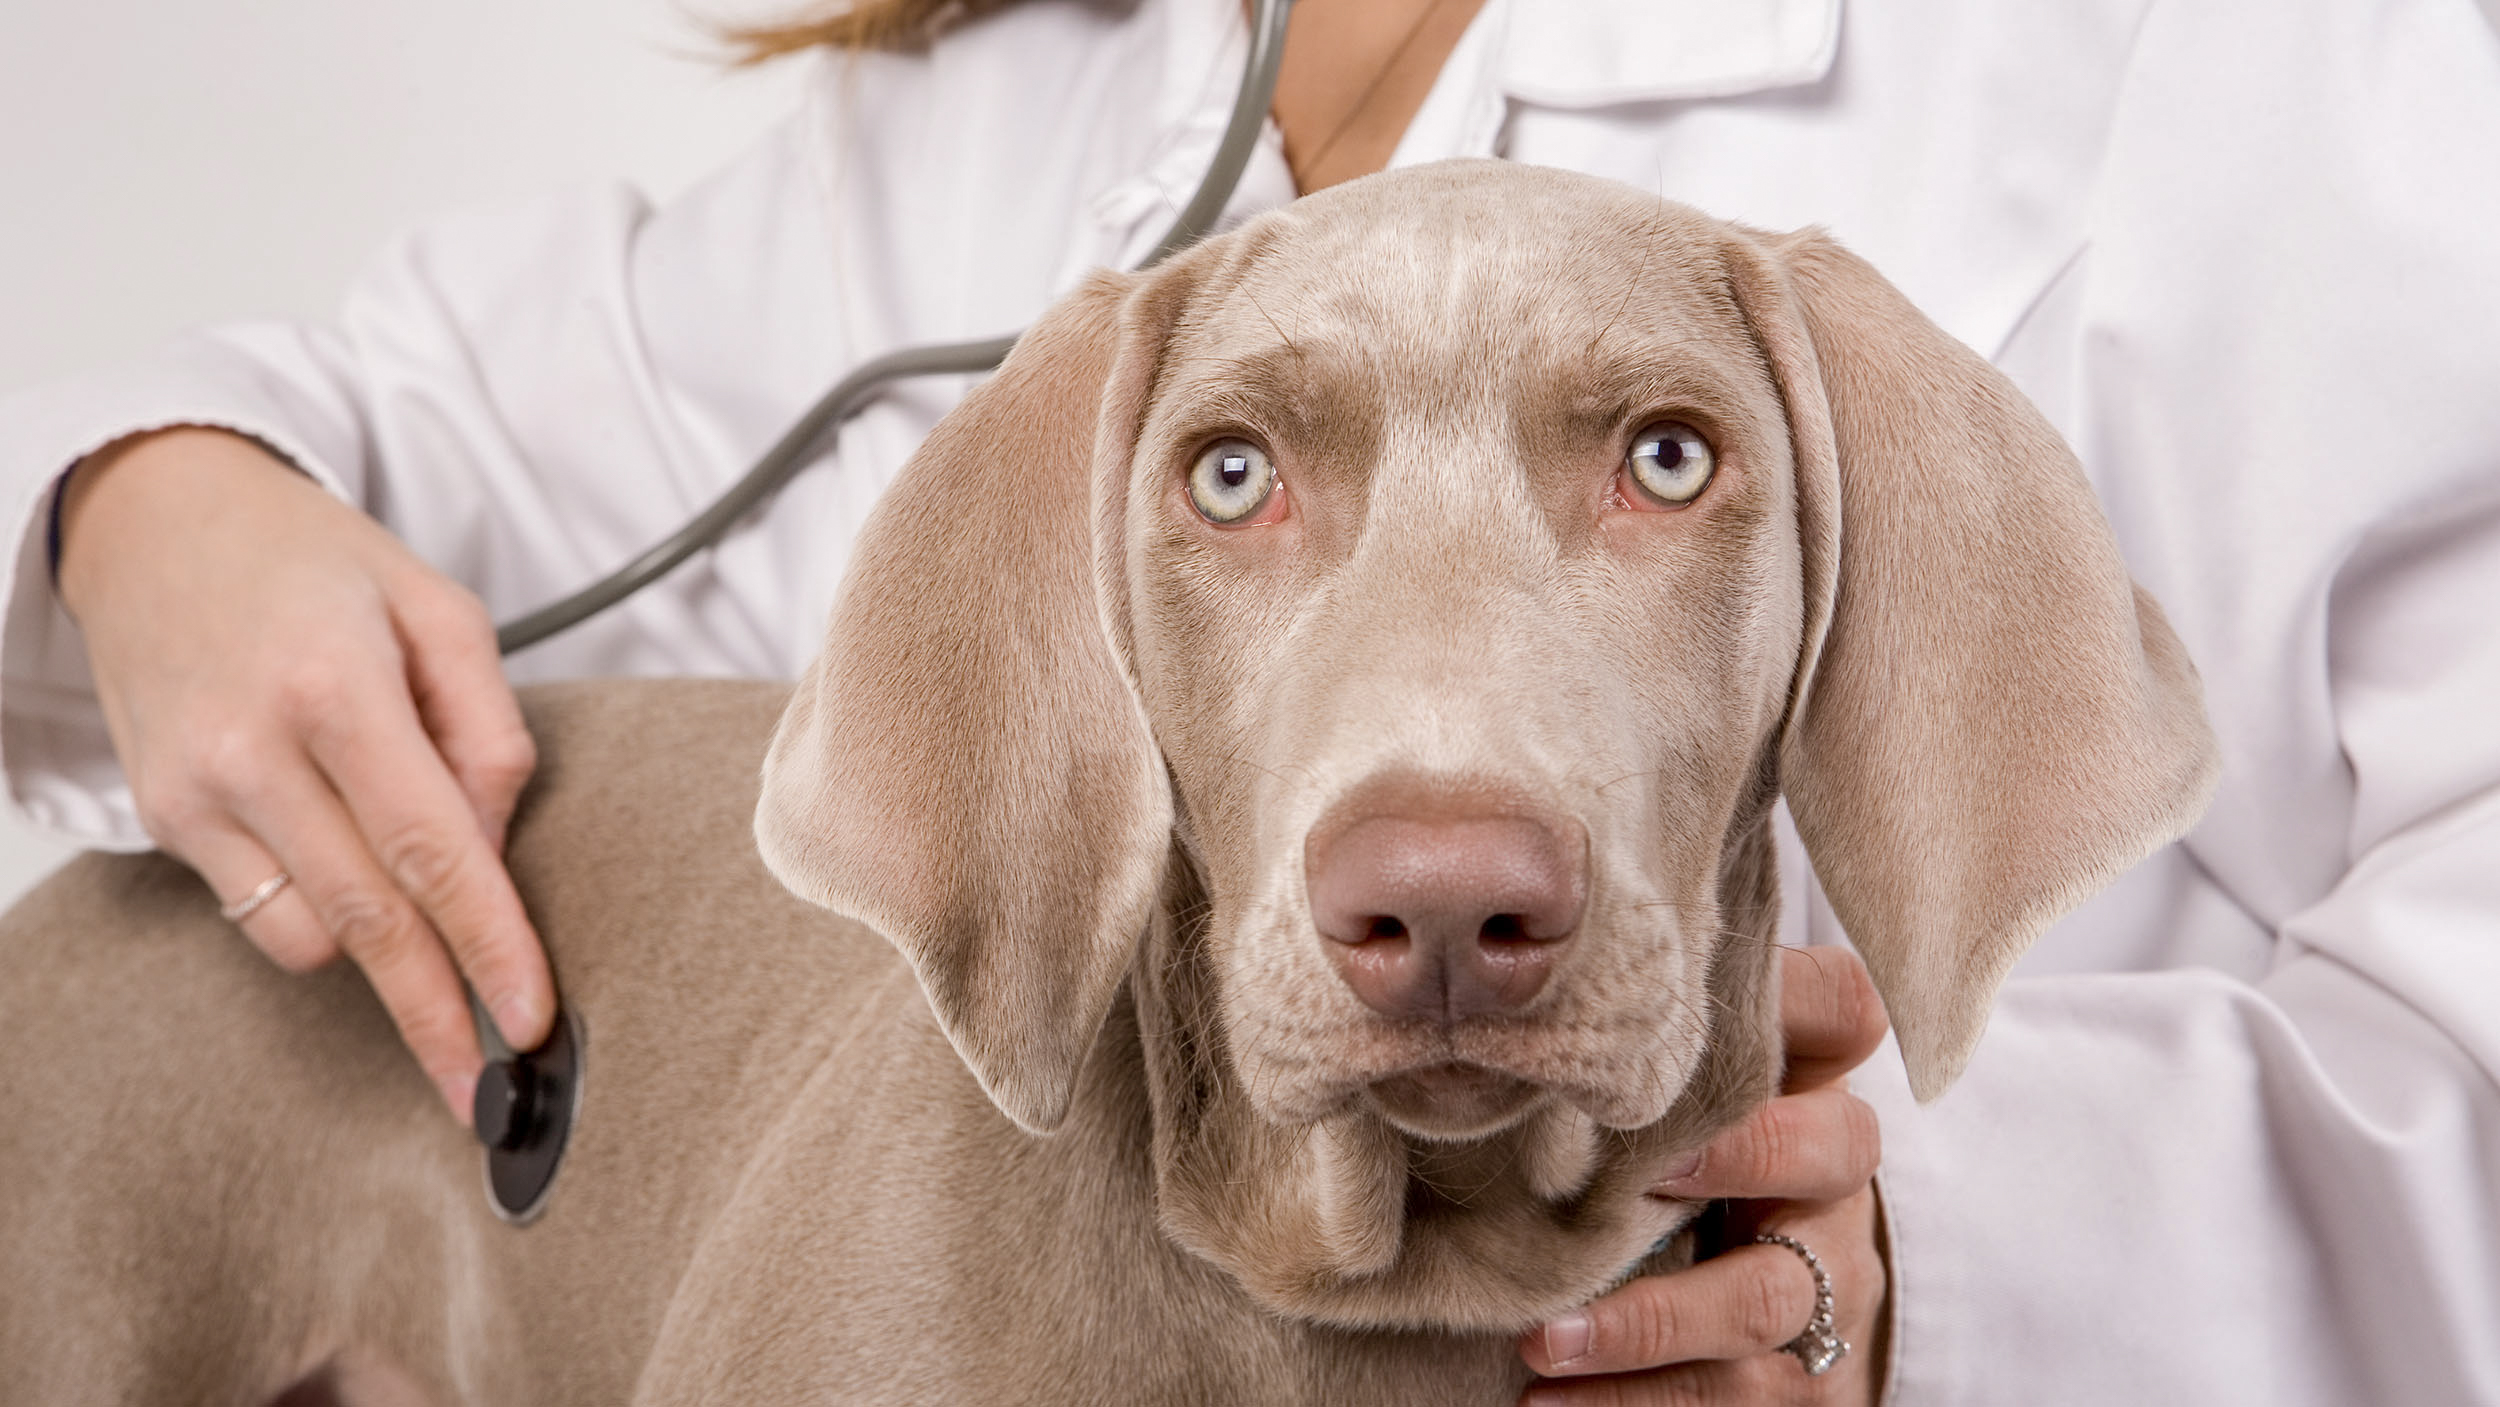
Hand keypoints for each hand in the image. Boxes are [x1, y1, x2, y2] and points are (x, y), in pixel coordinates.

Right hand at [57, 427, 550, 1120]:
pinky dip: (321, 916)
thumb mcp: (438, 610)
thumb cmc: (313, 563)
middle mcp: (253, 747)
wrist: (155, 522)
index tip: (529, 1019)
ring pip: (311, 935)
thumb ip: (486, 730)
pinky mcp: (160, 818)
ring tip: (430, 927)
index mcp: (337, 686)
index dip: (487, 945)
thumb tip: (494, 850)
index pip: (431, 848)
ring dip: (383, 956)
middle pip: (369, 920)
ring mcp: (194, 791)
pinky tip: (347, 869)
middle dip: (438, 1013)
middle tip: (490, 1091)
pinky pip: (259, 914)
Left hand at [1518, 946, 1890, 1404]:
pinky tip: (1550, 1400)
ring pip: (1766, 1294)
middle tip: (1638, 1177)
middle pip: (1835, 1147)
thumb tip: (1511, 993)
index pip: (1843, 1010)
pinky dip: (1635, 1402)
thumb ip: (1632, 1048)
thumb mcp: (1668, 1101)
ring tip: (1544, 1338)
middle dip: (1740, 1156)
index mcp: (1805, 1085)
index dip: (1793, 1007)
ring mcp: (1828, 1281)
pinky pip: (1737, 1397)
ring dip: (1649, 1322)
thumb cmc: (1675, 1170)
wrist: (1748, 1298)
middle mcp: (1834, 1179)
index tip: (1683, 1048)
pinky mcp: (1806, 1382)